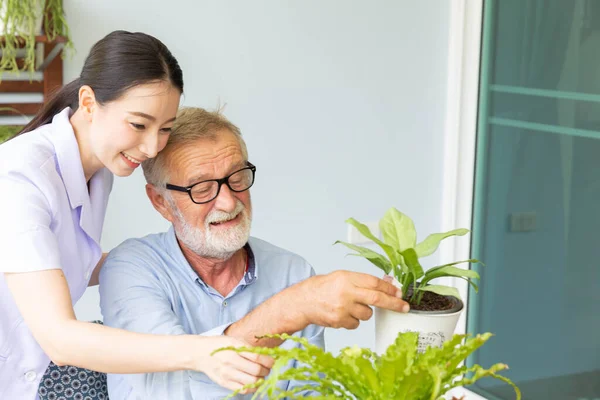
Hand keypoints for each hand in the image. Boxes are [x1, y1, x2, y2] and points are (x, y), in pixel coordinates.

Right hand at [195, 336, 273, 392]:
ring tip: (261, 375)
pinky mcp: (224, 383)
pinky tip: (253, 382)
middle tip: (267, 369)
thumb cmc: (220, 345)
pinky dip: (252, 387)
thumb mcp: (234, 340)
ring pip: (252, 381)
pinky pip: (243, 389)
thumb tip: (268, 355)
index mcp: (234, 348)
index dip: (269, 360)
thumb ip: (249, 348)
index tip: (272, 361)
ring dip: (261, 379)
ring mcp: (227, 374)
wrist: (200, 353)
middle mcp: (230, 361)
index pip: (257, 356)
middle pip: (256, 370)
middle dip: (266, 371)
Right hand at [294, 270, 409, 329]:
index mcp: (347, 278)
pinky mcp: (339, 321)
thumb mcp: (342, 277)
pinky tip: (342, 314)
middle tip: (405, 307)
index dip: (389, 288)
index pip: (374, 282)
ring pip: (367, 314)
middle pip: (376, 298)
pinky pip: (356, 324)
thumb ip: (362, 281)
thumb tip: (387, 284)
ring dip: (364, 311)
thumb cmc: (322, 288)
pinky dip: (353, 320)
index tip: (399, 292)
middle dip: (394, 303)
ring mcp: (342, 308)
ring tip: (350, 306)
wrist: (302, 301)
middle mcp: (345, 292)